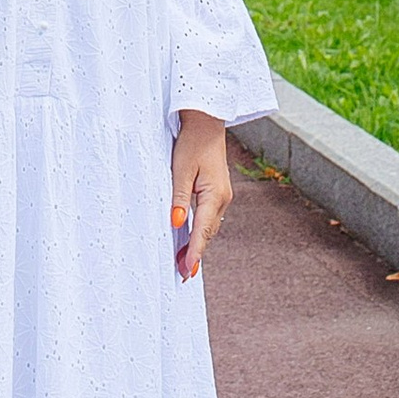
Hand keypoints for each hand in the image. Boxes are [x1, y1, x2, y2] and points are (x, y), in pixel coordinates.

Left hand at [172, 111, 233, 280]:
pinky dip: (201, 230)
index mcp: (214, 195)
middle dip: (196, 253)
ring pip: (210, 226)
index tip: (188, 271)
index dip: (194, 253)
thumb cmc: (192, 142)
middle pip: (208, 233)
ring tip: (185, 262)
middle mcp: (222, 199)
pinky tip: (192, 237)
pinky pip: (209, 217)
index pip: (202, 231)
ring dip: (198, 243)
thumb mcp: (181, 169)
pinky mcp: (218, 191)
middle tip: (184, 274)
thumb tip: (176, 223)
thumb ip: (179, 198)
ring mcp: (222, 195)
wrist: (207, 122)